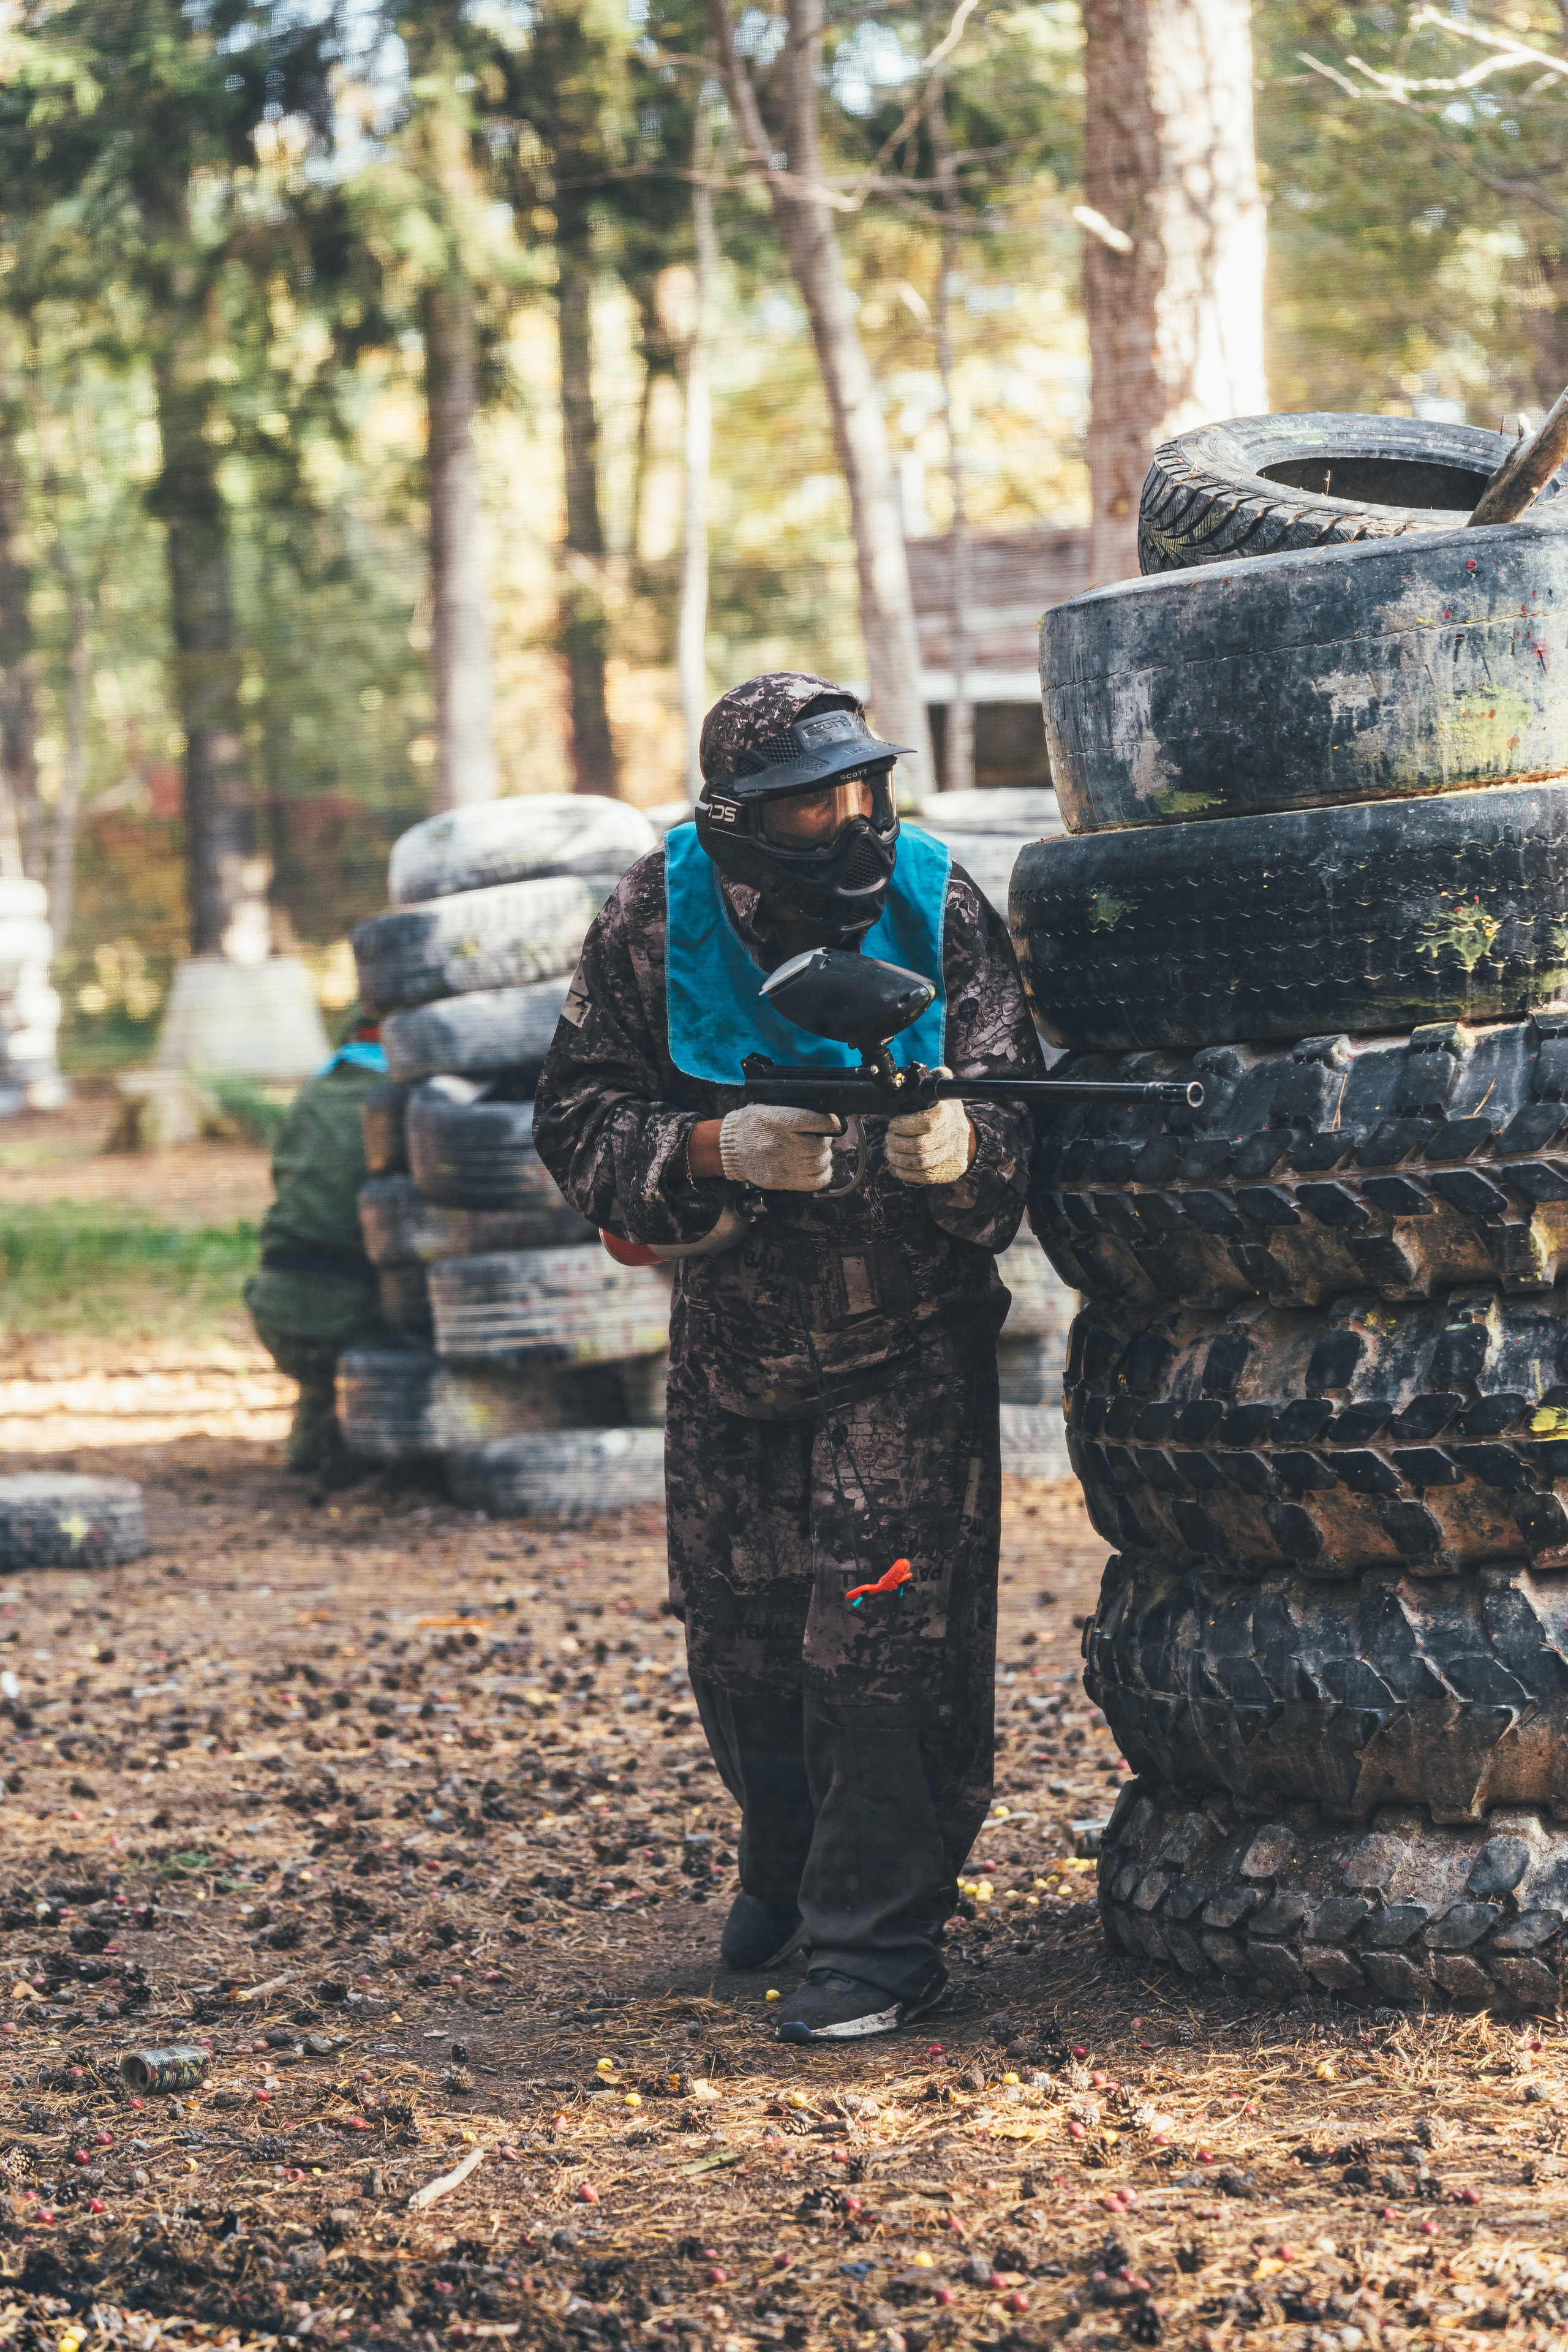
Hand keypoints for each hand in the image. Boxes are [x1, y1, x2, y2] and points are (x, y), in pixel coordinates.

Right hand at [718, 1103, 841, 1190]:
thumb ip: (792, 1114)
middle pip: (819, 1145)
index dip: (829, 1122)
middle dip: (825, 1141)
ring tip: (820, 1154)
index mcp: (778, 1122)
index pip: (814, 1121)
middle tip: (822, 1139)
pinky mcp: (781, 1181)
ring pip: (819, 1163)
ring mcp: (782, 1165)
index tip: (832, 1123)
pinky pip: (813, 1182)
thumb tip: (821, 1121)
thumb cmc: (750, 1127)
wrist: (728, 1149)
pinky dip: (823, 1176)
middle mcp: (781, 1144)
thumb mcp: (768, 1111)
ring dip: (825, 1158)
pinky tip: (822, 1169)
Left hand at [885, 1097, 972, 1185]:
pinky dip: (905, 1173)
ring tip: (890, 1152)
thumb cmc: (942, 1112)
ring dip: (898, 1159)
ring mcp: (952, 1153)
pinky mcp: (950, 1170)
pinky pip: (924, 1177)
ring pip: (921, 1162)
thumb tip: (899, 1087)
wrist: (965, 1134)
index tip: (893, 1125)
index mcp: (949, 1112)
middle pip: (920, 1145)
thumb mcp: (935, 1095)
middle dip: (897, 1143)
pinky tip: (896, 1166)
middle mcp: (953, 1134)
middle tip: (889, 1139)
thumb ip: (919, 1091)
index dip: (904, 1126)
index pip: (927, 1122)